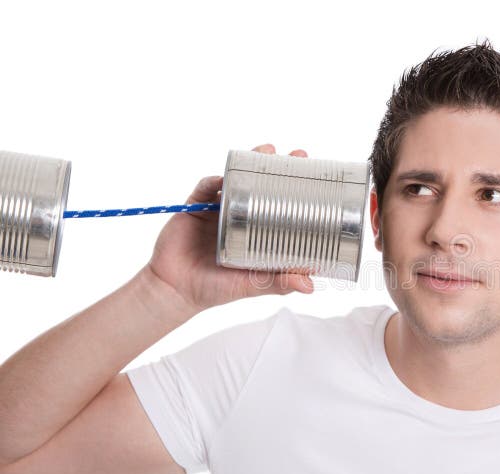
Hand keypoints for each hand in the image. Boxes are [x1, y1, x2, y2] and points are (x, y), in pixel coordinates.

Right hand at [145, 143, 314, 311]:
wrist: (175, 290)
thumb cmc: (217, 288)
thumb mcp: (253, 286)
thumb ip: (279, 283)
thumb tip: (310, 285)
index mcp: (259, 232)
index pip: (283, 206)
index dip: (299, 190)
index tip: (318, 178)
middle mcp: (241, 217)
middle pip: (263, 186)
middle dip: (280, 168)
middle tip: (298, 155)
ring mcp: (219, 210)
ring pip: (237, 180)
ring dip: (250, 163)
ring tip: (267, 150)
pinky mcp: (196, 208)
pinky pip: (205, 187)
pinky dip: (214, 180)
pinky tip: (224, 178)